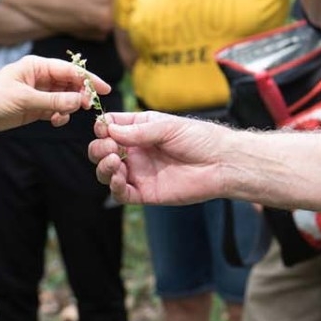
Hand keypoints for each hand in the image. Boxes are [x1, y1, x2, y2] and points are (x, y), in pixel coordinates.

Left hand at [0, 55, 109, 132]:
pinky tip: (55, 120)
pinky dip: (59, 115)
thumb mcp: (24, 99)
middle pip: (69, 84)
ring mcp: (37, 93)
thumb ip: (53, 101)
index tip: (104, 89)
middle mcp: (39, 77)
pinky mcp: (33, 107)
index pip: (70, 70)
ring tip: (64, 115)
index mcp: (37, 66)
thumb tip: (78, 100)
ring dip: (68, 107)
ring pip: (64, 98)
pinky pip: (54, 110)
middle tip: (87, 106)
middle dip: (80, 94)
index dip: (89, 79)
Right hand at [88, 112, 228, 204]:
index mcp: (139, 130)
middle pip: (102, 151)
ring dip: (103, 167)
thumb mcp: (167, 127)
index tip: (104, 129)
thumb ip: (138, 130)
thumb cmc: (199, 138)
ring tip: (114, 161)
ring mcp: (139, 172)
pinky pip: (121, 193)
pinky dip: (114, 187)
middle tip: (111, 148)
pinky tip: (119, 178)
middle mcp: (136, 151)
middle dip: (99, 149)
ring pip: (107, 172)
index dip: (102, 128)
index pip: (110, 128)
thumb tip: (110, 131)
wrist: (221, 163)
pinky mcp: (145, 192)